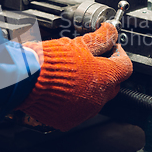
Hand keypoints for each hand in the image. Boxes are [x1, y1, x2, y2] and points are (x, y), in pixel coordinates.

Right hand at [17, 23, 132, 131]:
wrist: (26, 80)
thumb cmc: (50, 62)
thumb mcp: (78, 43)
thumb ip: (100, 38)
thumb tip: (111, 31)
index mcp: (105, 77)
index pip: (125, 66)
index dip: (119, 53)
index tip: (111, 47)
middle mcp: (99, 98)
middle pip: (112, 84)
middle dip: (106, 71)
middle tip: (93, 59)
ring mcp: (84, 111)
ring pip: (96, 98)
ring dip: (90, 87)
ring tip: (74, 74)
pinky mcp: (69, 120)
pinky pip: (78, 110)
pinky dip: (75, 100)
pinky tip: (65, 88)